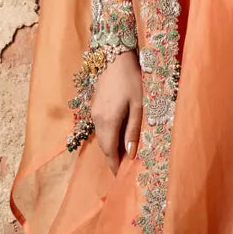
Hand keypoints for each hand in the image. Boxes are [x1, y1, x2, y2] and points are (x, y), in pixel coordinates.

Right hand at [91, 49, 142, 172]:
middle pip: (104, 146)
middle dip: (113, 159)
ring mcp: (94, 112)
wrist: (115, 55)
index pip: (109, 151)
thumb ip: (133, 130)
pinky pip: (101, 127)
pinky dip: (108, 136)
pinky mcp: (95, 105)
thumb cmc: (132, 79)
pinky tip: (119, 136)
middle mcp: (97, 119)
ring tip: (124, 155)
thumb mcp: (138, 106)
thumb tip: (130, 153)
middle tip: (125, 169)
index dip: (115, 166)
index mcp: (108, 121)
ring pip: (101, 137)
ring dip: (110, 148)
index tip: (121, 178)